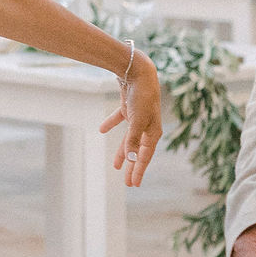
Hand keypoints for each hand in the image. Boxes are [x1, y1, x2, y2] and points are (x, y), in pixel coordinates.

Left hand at [99, 52, 162, 187]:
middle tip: (127, 182)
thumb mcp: (137, 121)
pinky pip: (119, 119)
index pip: (145, 156)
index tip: (134, 184)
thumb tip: (133, 158)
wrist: (138, 71)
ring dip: (123, 151)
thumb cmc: (141, 97)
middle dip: (132, 166)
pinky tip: (102, 130)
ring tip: (116, 165)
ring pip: (129, 139)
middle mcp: (147, 126)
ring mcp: (138, 117)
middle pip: (138, 151)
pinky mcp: (129, 107)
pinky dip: (111, 124)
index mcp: (153, 132)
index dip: (139, 171)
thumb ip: (133, 140)